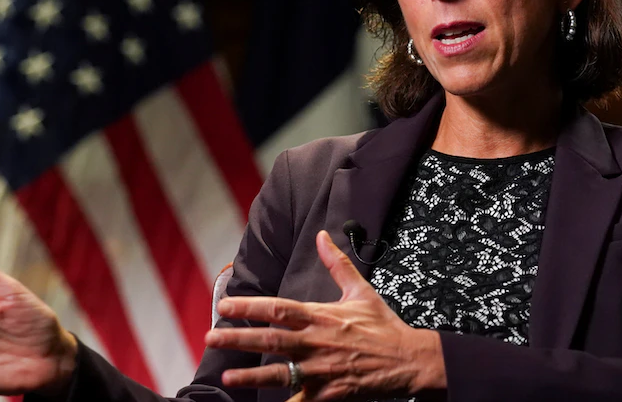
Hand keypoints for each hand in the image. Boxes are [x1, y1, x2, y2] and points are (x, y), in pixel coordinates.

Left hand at [206, 230, 444, 401]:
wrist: (410, 361)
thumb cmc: (384, 327)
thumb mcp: (361, 291)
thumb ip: (336, 263)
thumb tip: (322, 235)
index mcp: (321, 316)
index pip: (279, 308)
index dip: (249, 306)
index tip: (225, 306)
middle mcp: (317, 343)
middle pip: (271, 339)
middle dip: (239, 338)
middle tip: (211, 337)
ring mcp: (322, 371)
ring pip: (282, 373)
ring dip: (252, 376)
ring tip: (228, 376)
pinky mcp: (330, 394)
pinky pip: (301, 401)